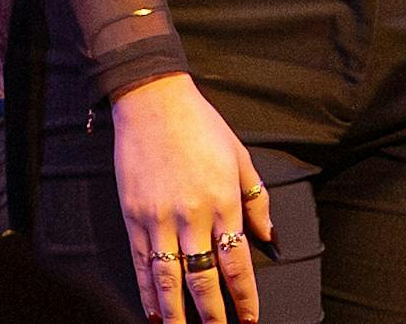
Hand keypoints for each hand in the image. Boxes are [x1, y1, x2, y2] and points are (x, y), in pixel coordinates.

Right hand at [111, 72, 273, 323]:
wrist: (154, 104)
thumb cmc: (202, 126)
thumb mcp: (239, 156)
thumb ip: (256, 199)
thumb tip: (271, 236)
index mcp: (224, 200)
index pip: (236, 262)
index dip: (244, 296)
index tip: (250, 319)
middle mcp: (193, 216)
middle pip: (203, 279)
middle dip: (213, 315)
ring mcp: (160, 220)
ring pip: (169, 281)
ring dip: (177, 315)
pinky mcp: (134, 219)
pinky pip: (142, 265)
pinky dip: (147, 294)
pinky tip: (153, 314)